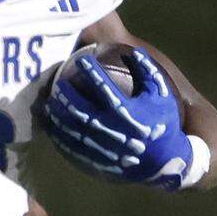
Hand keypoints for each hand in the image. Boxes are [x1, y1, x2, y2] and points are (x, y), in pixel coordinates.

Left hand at [44, 48, 193, 189]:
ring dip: (59, 115)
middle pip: (82, 110)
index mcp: (129, 113)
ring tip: (50, 102)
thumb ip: (148, 73)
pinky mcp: (98, 160)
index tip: (82, 59)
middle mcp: (114, 130)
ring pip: (73, 129)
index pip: (105, 88)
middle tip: (58, 82)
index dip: (92, 71)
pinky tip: (51, 125)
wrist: (166, 163)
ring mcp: (104, 148)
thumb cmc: (163, 123)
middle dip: (67, 95)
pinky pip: (73, 148)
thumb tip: (134, 51)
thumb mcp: (163, 97)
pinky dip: (60, 136)